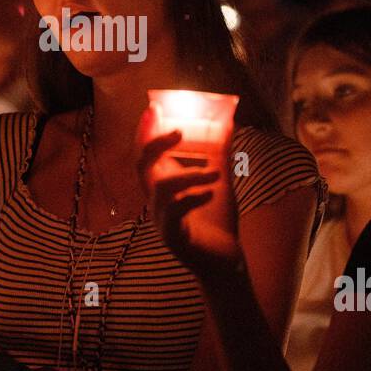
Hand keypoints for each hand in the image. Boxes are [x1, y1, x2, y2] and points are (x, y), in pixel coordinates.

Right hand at [136, 108, 242, 280]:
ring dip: (189, 175)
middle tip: (178, 132)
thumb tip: (229, 124)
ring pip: (161, 188)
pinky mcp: (172, 238)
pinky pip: (175, 213)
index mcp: (164, 185)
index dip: (146, 131)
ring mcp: (161, 219)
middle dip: (155, 144)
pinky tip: (213, 192)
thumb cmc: (218, 221)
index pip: (146, 154)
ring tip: (216, 173)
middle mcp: (157, 200)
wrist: (226, 262)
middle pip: (141, 166)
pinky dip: (193, 197)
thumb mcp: (221, 182)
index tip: (155, 108)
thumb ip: (220, 155)